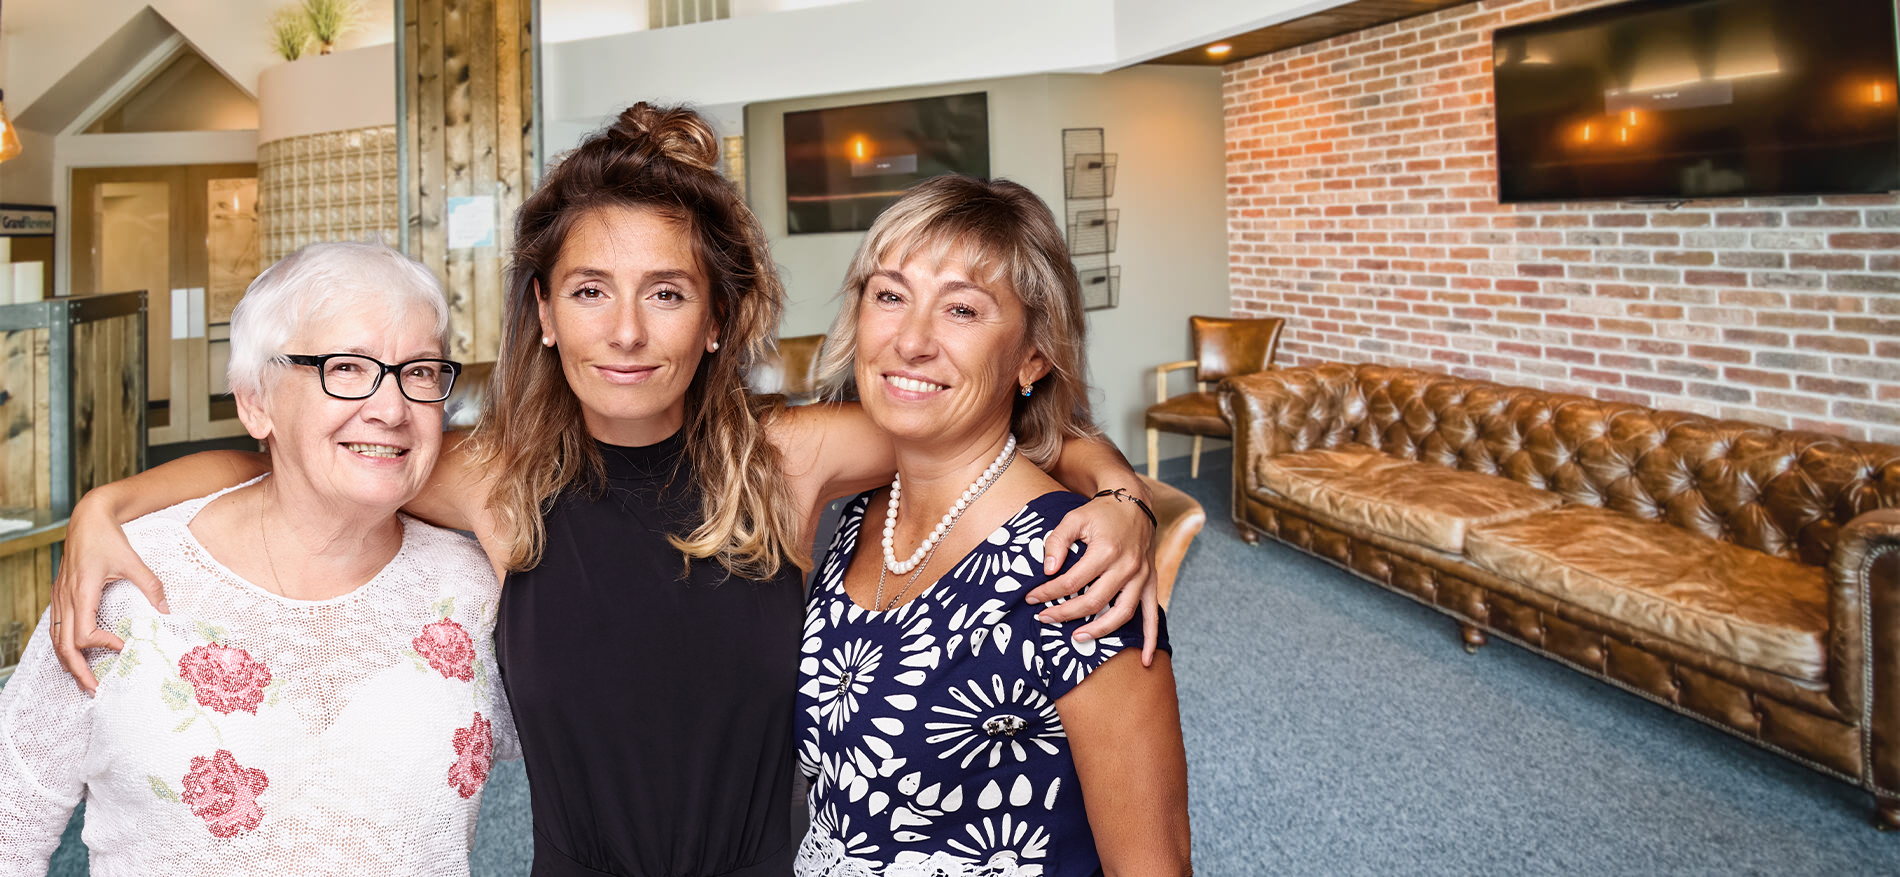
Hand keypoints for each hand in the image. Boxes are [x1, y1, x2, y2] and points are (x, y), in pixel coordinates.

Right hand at [50, 498, 167, 693]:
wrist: (87, 518)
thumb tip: (167, 612)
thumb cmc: (108, 538)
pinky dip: (64, 646)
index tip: (124, 647)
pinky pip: (55, 628)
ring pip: (55, 640)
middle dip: (78, 671)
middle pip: (63, 647)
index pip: (84, 635)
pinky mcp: (60, 596)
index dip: (103, 646)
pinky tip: (77, 655)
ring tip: (85, 680)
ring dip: (69, 662)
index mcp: (82, 593)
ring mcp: (59, 598)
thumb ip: (151, 586)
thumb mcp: (133, 561)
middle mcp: (66, 599)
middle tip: (95, 690)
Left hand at [1027, 490, 1160, 665]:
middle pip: (1093, 601)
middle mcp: (1126, 566)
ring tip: (1077, 638)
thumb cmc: (1100, 512)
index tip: (1031, 598)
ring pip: (1121, 614)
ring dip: (1099, 630)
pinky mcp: (1150, 582)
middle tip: (1044, 618)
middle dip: (1065, 613)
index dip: (1048, 593)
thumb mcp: (1073, 518)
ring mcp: (1141, 577)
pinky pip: (1153, 615)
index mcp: (1106, 550)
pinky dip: (1150, 640)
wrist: (1134, 502)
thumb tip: (1047, 570)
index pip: (1071, 581)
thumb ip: (1057, 542)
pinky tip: (1145, 661)